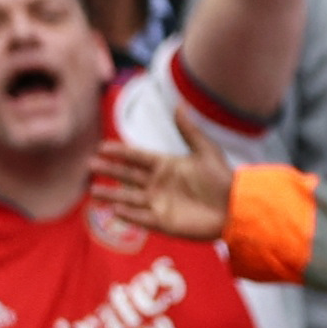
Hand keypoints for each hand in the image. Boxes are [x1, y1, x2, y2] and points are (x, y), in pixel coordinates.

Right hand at [90, 114, 235, 243]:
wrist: (237, 206)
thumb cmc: (223, 178)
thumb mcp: (206, 151)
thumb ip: (189, 131)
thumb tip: (179, 105)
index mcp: (167, 166)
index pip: (137, 158)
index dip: (120, 153)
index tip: (101, 147)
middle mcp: (159, 184)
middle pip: (128, 177)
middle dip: (109, 172)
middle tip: (89, 166)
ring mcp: (159, 204)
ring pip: (129, 198)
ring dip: (112, 196)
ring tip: (93, 192)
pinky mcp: (164, 222)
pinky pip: (142, 218)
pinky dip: (129, 215)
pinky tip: (114, 211)